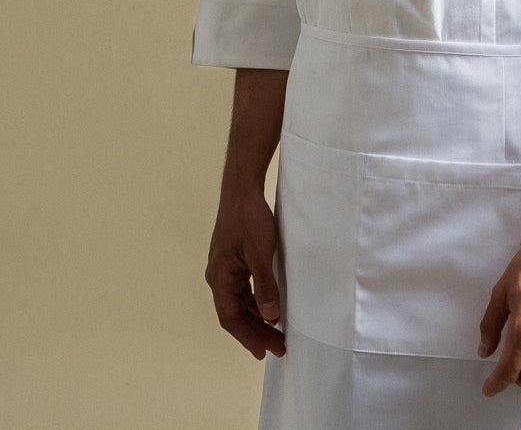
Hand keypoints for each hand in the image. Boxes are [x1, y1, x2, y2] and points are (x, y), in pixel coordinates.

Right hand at [205, 187, 285, 360]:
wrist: (241, 190)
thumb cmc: (249, 219)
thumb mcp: (260, 253)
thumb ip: (265, 286)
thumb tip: (271, 317)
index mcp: (220, 278)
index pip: (231, 318)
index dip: (248, 337)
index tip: (264, 353)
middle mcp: (218, 277)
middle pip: (235, 314)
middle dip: (256, 332)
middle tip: (278, 348)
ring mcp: (225, 269)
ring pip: (239, 304)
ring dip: (256, 319)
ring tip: (276, 335)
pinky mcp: (233, 262)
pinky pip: (242, 291)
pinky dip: (255, 303)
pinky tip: (268, 311)